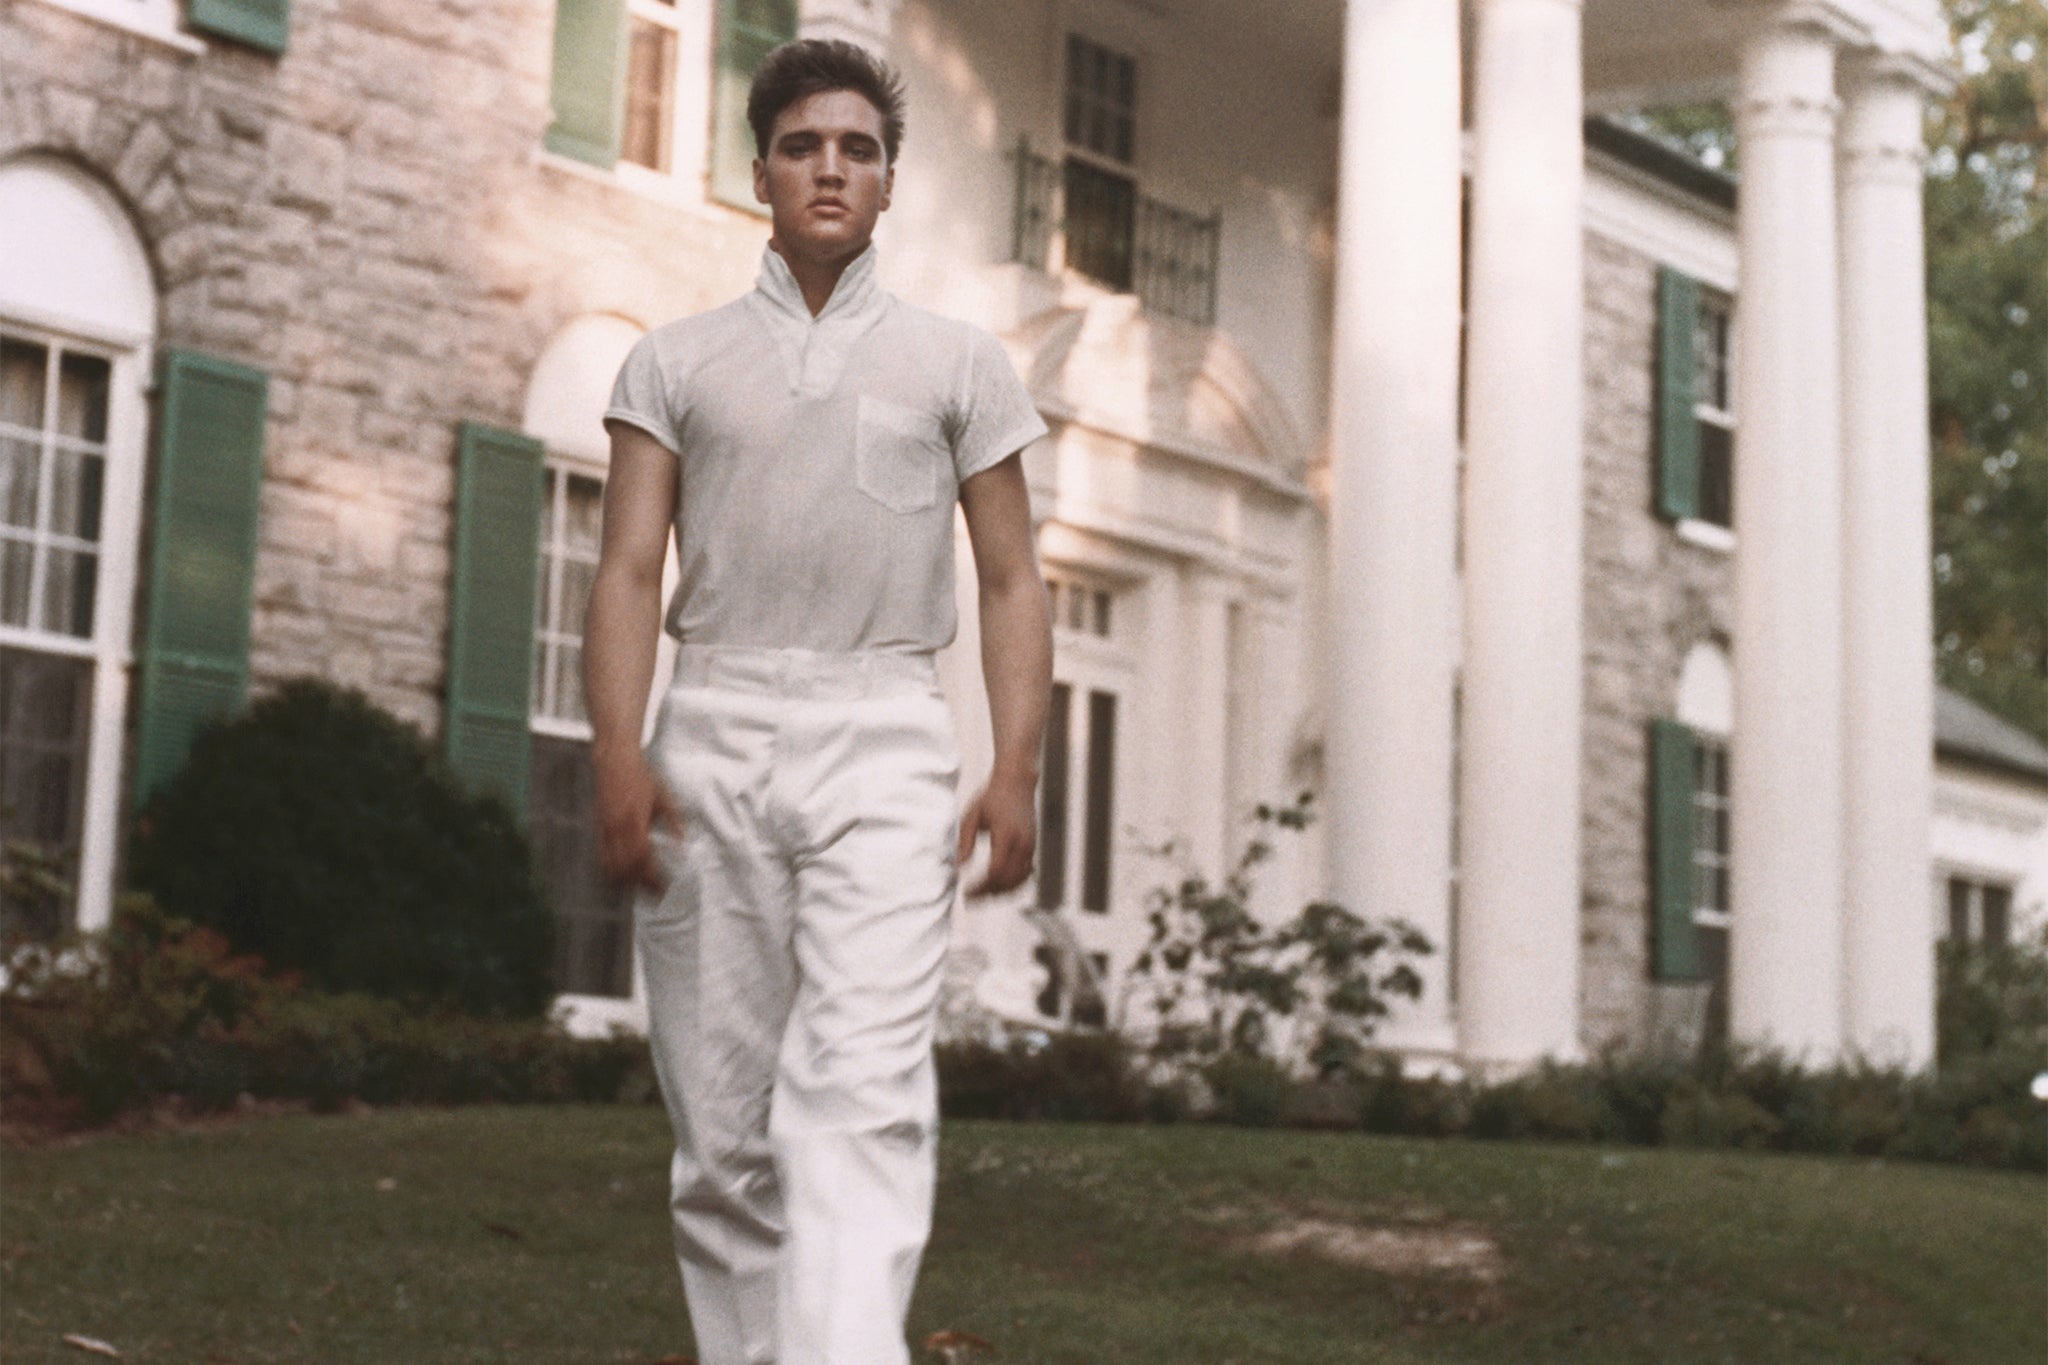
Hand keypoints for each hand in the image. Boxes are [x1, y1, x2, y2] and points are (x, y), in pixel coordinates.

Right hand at [592, 746, 682, 893]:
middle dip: (640, 885)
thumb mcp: (664, 798)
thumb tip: (682, 845)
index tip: (664, 886)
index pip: (642, 858)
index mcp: (634, 820)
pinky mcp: (599, 828)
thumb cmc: (642, 777)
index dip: (651, 876)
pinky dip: (613, 870)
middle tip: (656, 893)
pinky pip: (603, 856)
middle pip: (625, 868)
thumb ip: (674, 822)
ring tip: (642, 888)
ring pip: (611, 865)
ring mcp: (605, 829)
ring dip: (626, 881)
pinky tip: (625, 876)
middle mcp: (616, 828)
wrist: (615, 762)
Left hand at [956, 769, 1036, 896]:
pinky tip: (997, 887)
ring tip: (982, 896)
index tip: (966, 892)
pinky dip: (1013, 885)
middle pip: (1009, 880)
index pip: (996, 870)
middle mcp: (1022, 843)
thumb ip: (965, 842)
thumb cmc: (990, 797)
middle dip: (989, 894)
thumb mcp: (971, 815)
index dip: (982, 886)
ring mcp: (1030, 846)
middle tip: (970, 899)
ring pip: (1020, 881)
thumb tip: (959, 867)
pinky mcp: (1032, 847)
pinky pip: (1025, 874)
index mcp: (1006, 834)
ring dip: (1001, 892)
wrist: (1016, 782)